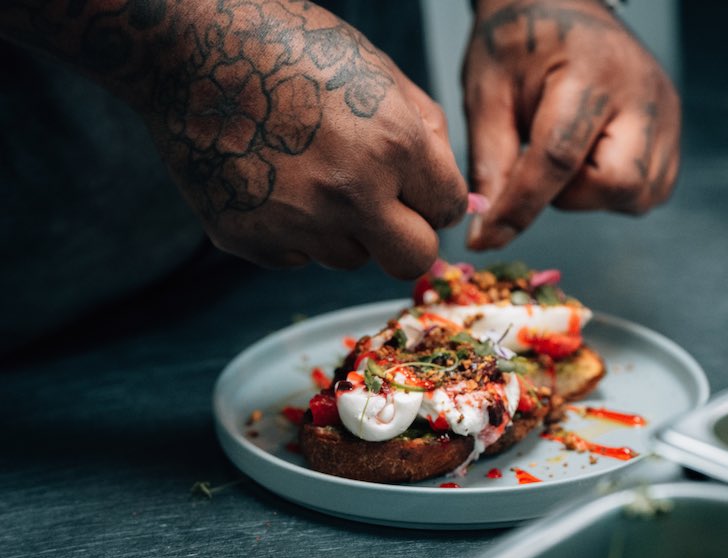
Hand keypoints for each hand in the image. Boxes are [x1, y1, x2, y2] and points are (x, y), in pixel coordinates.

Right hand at [142, 1, 466, 277]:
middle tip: (388, 212)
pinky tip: (275, 184)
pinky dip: (295, 232)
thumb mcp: (378, 70)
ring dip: (347, 231)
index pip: (447, 210)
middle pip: (413, 261)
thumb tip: (461, 198)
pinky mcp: (249, 238)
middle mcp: (350, 192)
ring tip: (313, 178)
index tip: (418, 191)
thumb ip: (429, 135)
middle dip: (409, 239)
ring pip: (351, 260)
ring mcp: (296, 222)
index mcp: (393, 143)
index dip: (435, 199)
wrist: (187, 47)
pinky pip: (296, 257)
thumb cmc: (289, 47)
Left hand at [464, 0, 680, 248]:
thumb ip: (490, 164)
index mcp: (591, 72)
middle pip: (618, 184)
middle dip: (572, 195)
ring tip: (566, 157)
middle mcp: (643, 94)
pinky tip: (590, 159)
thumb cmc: (521, 42)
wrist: (560, 5)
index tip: (488, 237)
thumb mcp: (488, 94)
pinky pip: (652, 189)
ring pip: (639, 195)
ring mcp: (667, 113)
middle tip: (541, 166)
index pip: (558, 158)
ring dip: (593, 194)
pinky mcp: (674, 129)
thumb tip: (488, 229)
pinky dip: (616, 190)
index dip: (520, 206)